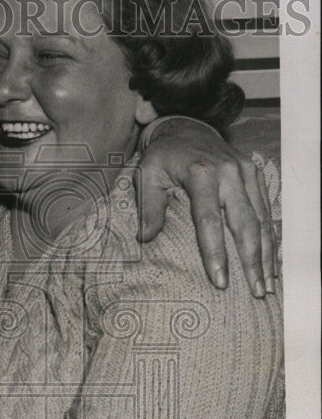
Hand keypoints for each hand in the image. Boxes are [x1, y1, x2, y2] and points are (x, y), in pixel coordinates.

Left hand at [138, 117, 275, 296]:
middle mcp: (229, 173)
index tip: (220, 281)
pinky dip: (271, 239)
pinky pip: (267, 212)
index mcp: (201, 173)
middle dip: (251, 262)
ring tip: (266, 286)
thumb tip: (145, 239)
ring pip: (261, 220)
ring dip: (266, 256)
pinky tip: (271, 263)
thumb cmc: (163, 156)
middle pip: (245, 224)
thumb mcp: (147, 174)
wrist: (186, 126)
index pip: (210, 220)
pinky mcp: (255, 175)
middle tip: (256, 293)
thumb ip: (148, 206)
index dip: (216, 252)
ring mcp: (246, 173)